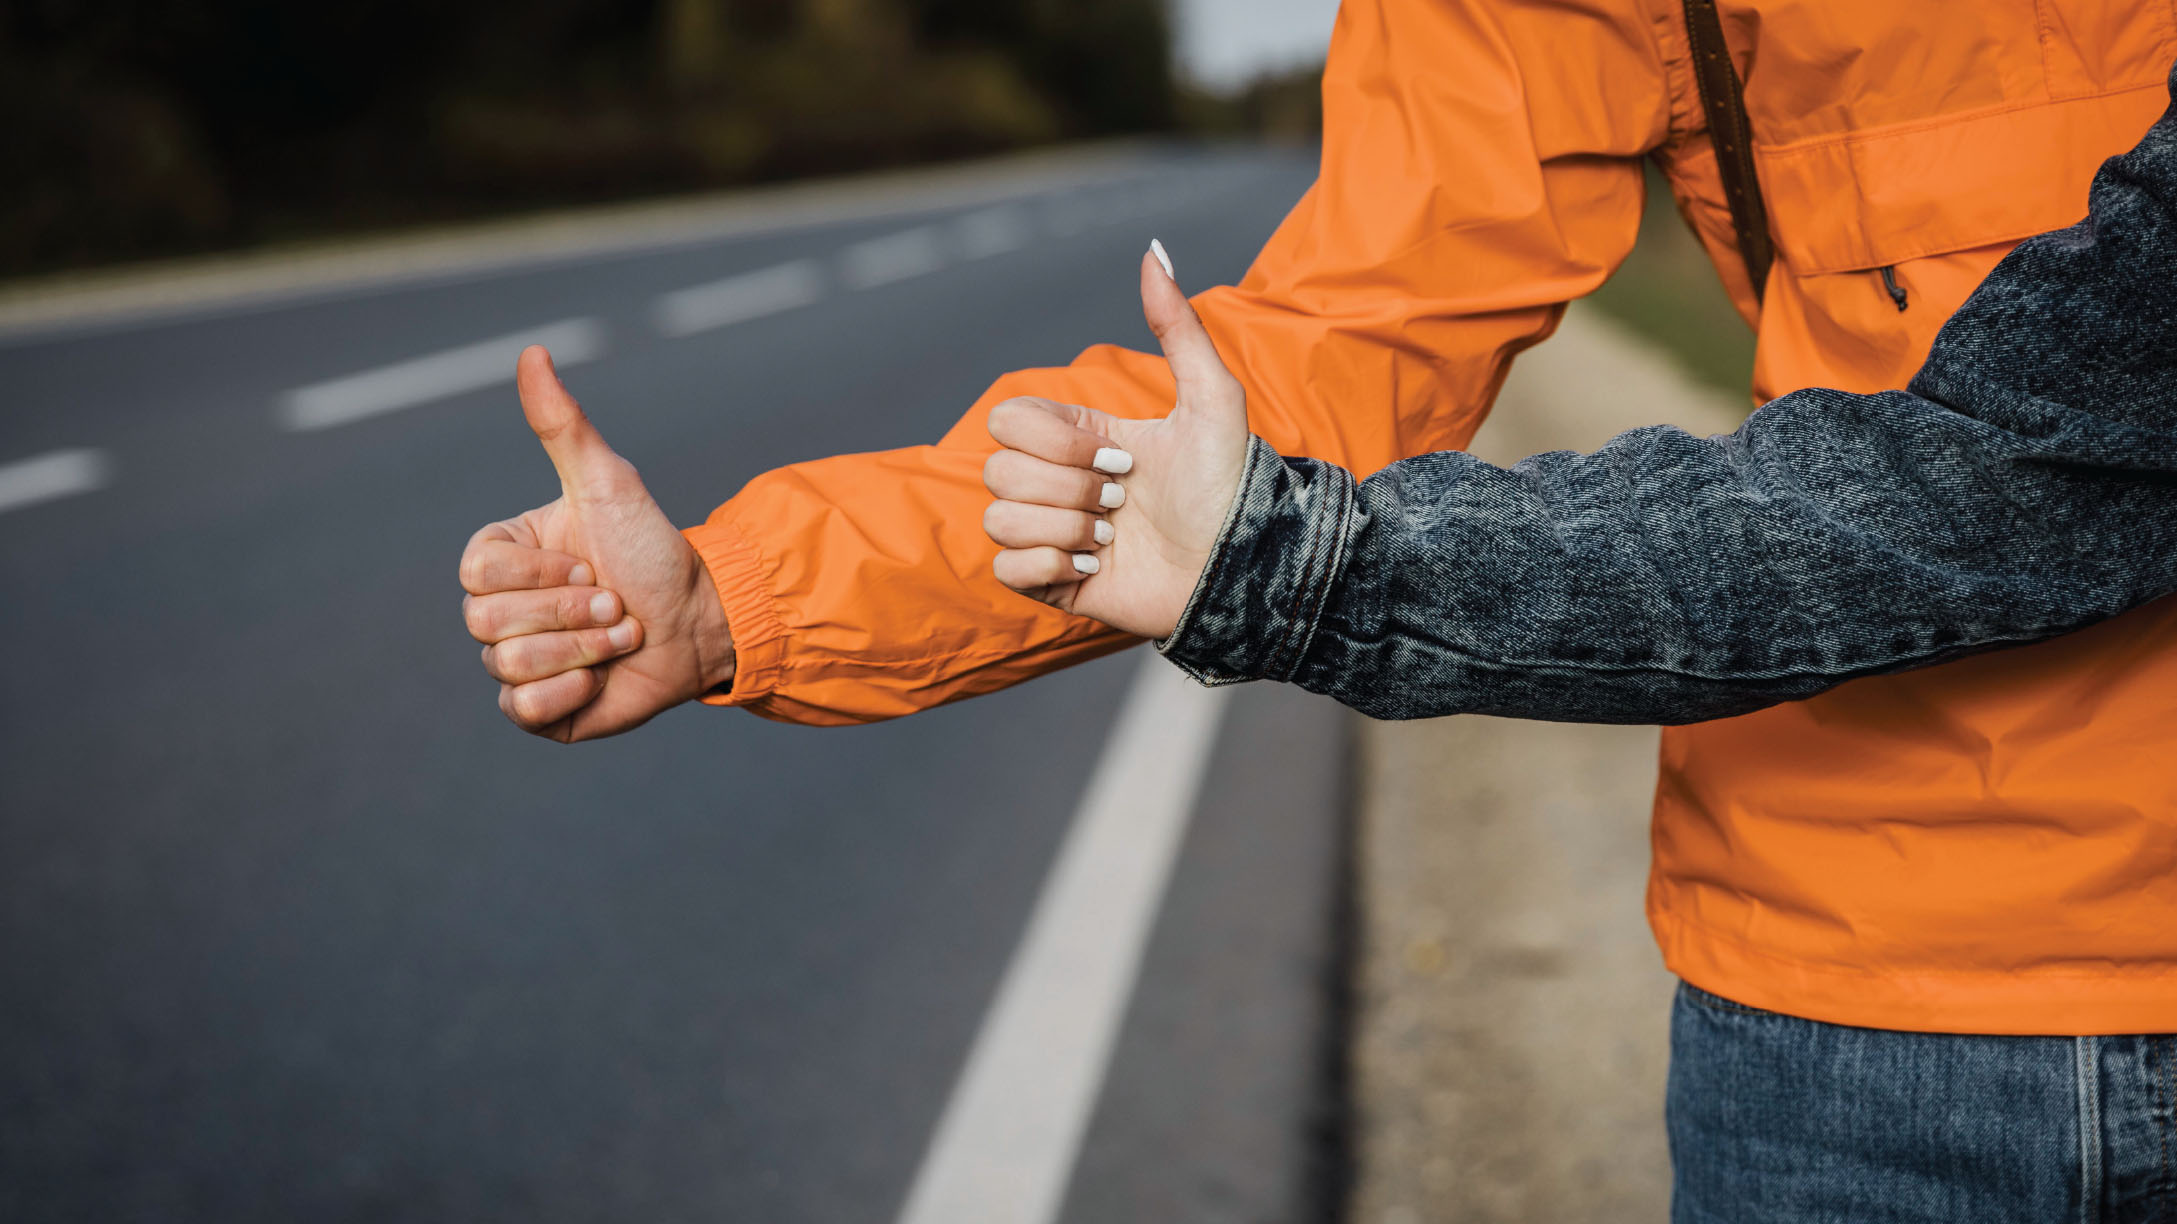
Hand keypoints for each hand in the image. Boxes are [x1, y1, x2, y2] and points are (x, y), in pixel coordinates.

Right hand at [458, 347, 734, 740]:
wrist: (704, 620)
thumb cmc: (654, 549)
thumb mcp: (609, 484)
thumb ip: (564, 426)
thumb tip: (533, 352)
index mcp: (504, 558)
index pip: (477, 573)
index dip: (539, 574)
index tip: (589, 564)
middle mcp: (503, 610)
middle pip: (484, 623)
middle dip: (569, 613)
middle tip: (616, 603)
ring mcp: (519, 663)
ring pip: (507, 666)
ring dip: (583, 650)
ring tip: (622, 635)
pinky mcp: (542, 711)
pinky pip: (523, 712)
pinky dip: (570, 693)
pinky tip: (602, 678)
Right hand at [981, 242, 1249, 638]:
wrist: (1239, 569)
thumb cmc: (1230, 486)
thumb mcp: (1212, 399)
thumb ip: (1178, 326)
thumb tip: (1154, 249)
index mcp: (1079, 437)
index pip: (1007, 419)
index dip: (1056, 440)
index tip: (1121, 459)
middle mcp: (1056, 482)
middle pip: (997, 469)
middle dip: (1068, 488)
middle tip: (1122, 501)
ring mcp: (1049, 533)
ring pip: (999, 519)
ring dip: (1065, 529)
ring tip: (1113, 539)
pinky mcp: (1051, 581)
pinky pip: (1004, 569)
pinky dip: (1050, 566)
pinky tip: (1095, 568)